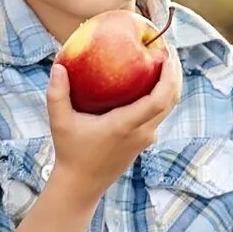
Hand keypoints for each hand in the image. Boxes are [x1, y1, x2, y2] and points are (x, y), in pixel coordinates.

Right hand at [45, 42, 182, 195]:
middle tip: (167, 46)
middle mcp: (142, 132)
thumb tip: (58, 65)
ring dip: (170, 82)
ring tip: (162, 57)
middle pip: (172, 99)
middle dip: (175, 71)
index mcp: (126, 126)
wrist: (82, 185)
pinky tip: (149, 77)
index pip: (159, 100)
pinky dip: (161, 93)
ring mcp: (146, 138)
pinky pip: (159, 112)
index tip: (166, 53)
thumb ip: (57, 93)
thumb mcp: (59, 122)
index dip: (169, 75)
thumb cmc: (70, 152)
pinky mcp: (144, 140)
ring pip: (169, 106)